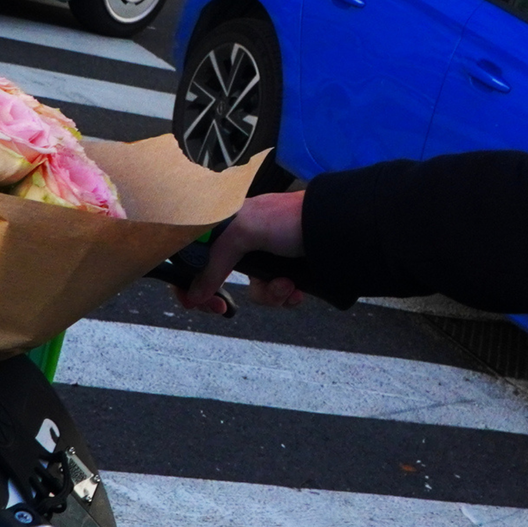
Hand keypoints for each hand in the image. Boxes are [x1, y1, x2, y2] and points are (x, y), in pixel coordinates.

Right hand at [173, 190, 305, 315]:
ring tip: (285, 284)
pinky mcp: (288, 272)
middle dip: (229, 294)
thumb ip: (216, 260)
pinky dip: (285, 296)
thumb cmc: (291, 218)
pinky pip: (276, 295)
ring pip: (254, 291)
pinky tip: (296, 288)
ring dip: (268, 295)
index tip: (193, 302)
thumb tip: (194, 292)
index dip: (189, 280)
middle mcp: (246, 242)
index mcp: (229, 225)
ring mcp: (268, 259)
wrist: (338, 227)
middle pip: (223, 281)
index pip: (196, 255)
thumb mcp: (245, 231)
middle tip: (223, 308)